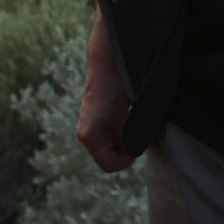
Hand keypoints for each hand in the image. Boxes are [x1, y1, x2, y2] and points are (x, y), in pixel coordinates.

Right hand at [77, 50, 135, 172]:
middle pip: (109, 155)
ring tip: (131, 117)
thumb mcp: (127, 118)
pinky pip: (109, 131)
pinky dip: (120, 126)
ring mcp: (87, 124)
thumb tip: (131, 153)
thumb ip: (129, 140)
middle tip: (136, 126)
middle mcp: (84, 133)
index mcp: (90, 137)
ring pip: (111, 142)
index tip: (139, 139)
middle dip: (126, 146)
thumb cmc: (118, 87)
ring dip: (124, 135)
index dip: (128, 158)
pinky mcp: (93, 115)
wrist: (108, 58)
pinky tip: (126, 111)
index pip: (111, 165)